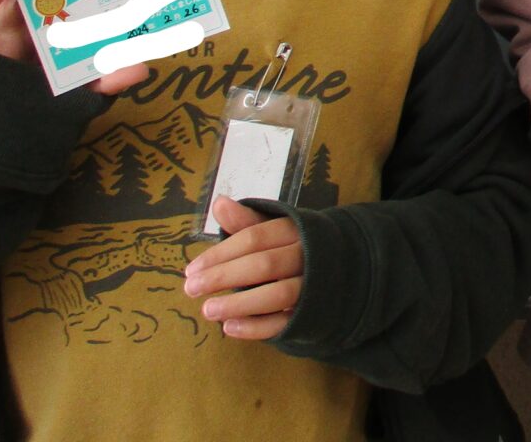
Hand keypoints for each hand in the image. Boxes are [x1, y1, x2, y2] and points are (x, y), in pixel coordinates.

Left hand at [183, 196, 301, 339]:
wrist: (340, 273)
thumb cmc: (292, 249)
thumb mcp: (273, 231)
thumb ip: (245, 222)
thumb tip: (219, 202)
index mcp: (296, 231)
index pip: (255, 238)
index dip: (221, 253)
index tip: (192, 269)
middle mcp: (308, 256)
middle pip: (264, 265)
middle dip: (224, 277)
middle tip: (190, 289)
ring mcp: (313, 287)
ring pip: (278, 295)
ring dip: (239, 304)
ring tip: (208, 310)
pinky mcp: (312, 314)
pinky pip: (285, 323)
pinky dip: (256, 327)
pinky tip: (230, 327)